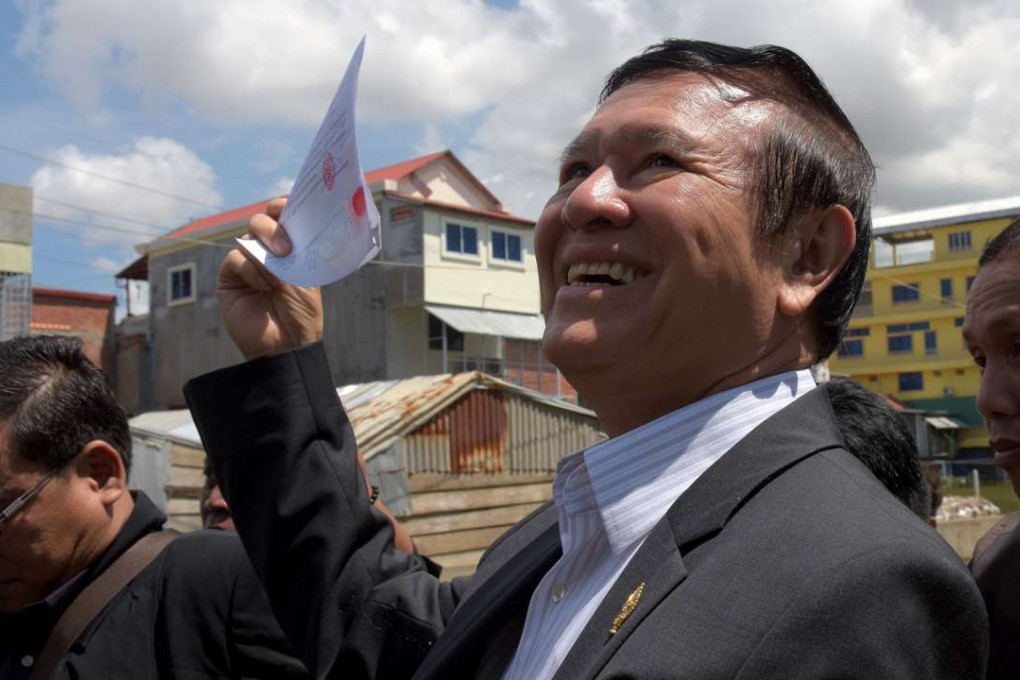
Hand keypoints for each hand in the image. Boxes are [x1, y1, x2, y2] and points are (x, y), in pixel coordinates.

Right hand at [217, 198, 323, 359]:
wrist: (287, 344)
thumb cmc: (302, 312)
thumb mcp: (308, 276)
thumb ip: (298, 250)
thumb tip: (288, 225)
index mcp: (289, 247)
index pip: (281, 216)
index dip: (281, 206)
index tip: (285, 207)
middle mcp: (266, 251)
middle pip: (261, 221)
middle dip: (272, 228)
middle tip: (286, 248)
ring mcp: (247, 262)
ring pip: (248, 238)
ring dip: (265, 255)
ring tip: (279, 280)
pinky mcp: (229, 277)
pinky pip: (236, 259)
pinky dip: (251, 269)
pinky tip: (264, 286)